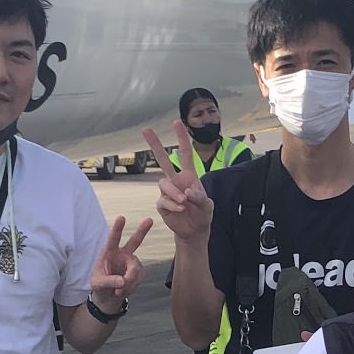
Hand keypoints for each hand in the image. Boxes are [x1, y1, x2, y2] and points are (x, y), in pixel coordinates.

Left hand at [89, 215, 151, 314]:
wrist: (107, 297)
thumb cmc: (99, 285)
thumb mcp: (98, 284)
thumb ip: (109, 281)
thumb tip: (122, 281)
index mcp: (109, 252)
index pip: (113, 239)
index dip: (117, 228)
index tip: (121, 218)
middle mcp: (122, 254)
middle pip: (134, 241)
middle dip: (142, 231)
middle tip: (149, 220)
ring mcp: (132, 263)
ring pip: (135, 269)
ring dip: (128, 282)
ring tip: (118, 290)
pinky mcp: (138, 272)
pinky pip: (139, 278)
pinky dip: (131, 287)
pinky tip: (123, 290)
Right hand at [145, 124, 213, 244]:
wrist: (195, 231)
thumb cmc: (203, 215)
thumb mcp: (208, 206)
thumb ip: (200, 197)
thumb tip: (187, 191)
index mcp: (189, 176)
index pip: (185, 154)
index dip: (181, 138)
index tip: (177, 122)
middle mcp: (176, 181)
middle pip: (162, 159)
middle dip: (154, 144)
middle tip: (146, 129)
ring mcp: (167, 192)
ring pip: (163, 183)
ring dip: (174, 192)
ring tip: (185, 203)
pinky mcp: (162, 204)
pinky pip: (163, 200)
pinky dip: (172, 205)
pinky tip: (181, 209)